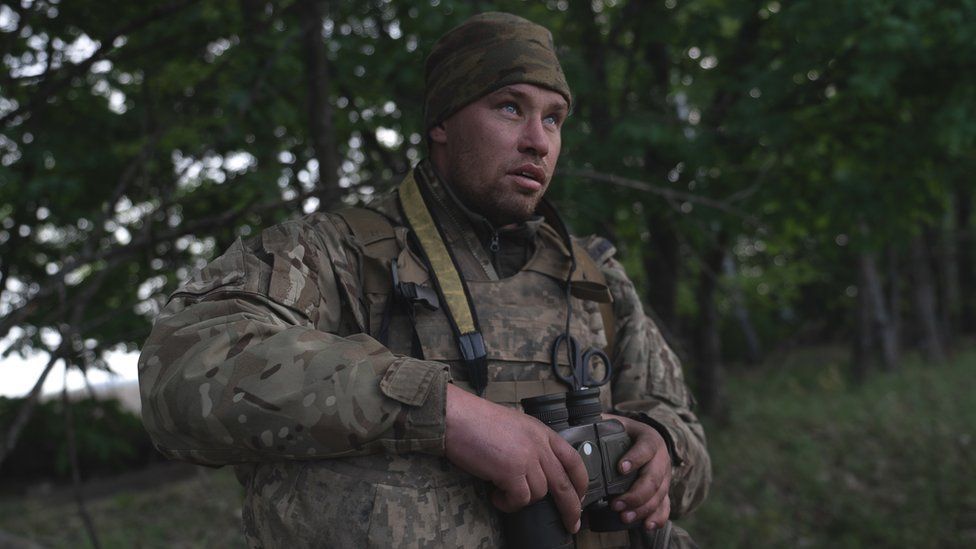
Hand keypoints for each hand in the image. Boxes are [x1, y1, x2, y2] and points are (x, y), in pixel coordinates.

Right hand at [444, 384, 587, 532]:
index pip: (573, 459)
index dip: (581, 482)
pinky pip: (520, 500)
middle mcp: (539, 444)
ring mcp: (527, 457)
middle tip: (571, 524)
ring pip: (539, 494)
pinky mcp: (511, 471)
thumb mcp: (514, 425)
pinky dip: (508, 504)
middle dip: (571, 508)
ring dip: (522, 500)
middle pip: (564, 483)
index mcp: (541, 431)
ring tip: (501, 492)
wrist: (455, 416)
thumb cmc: (476, 421)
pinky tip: (495, 496)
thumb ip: (529, 443)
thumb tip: (534, 471)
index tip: (581, 497)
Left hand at [605, 413, 671, 530]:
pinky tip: (647, 525)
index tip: (620, 469)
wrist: (644, 438)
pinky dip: (658, 517)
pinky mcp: (664, 490)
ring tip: (625, 517)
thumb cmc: (624, 433)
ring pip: (659, 495)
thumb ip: (599, 427)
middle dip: (635, 494)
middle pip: (653, 478)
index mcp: (649, 439)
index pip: (646, 448)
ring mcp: (665, 476)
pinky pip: (665, 506)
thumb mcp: (614, 424)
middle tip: (616, 504)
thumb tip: (573, 434)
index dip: (634, 459)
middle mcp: (661, 458)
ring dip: (642, 509)